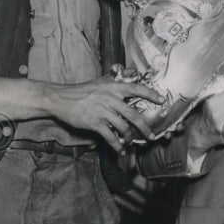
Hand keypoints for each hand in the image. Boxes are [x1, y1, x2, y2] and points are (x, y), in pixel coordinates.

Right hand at [44, 77, 164, 151]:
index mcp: (114, 88)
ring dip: (129, 137)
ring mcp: (103, 112)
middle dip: (145, 127)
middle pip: (133, 115)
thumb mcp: (100, 81)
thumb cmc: (82, 90)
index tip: (162, 100)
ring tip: (131, 142)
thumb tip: (131, 73)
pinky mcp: (95, 123)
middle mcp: (111, 99)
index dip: (151, 94)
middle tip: (151, 135)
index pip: (136, 89)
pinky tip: (121, 150)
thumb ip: (116, 80)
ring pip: (123, 127)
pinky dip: (117, 145)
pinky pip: (110, 136)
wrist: (61, 99)